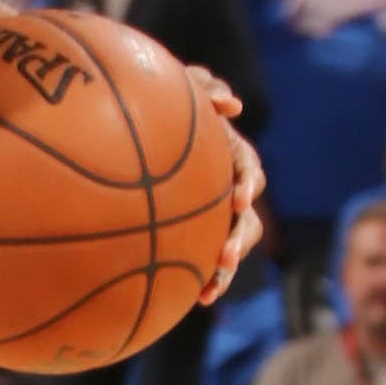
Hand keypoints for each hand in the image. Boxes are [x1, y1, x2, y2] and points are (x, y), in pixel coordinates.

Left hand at [186, 68, 264, 303]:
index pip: (249, 170)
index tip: (237, 200)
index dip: (246, 185)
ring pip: (233, 244)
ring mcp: (215, 213)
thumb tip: (232, 104)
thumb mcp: (184, 85)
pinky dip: (206, 279)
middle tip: (226, 255)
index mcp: (230, 156)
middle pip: (248, 217)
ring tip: (213, 286)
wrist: (136, 131)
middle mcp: (228, 187)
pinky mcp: (198, 232)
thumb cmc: (166, 102)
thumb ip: (206, 86)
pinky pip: (207, 259)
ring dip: (227, 266)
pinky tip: (198, 299)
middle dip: (240, 239)